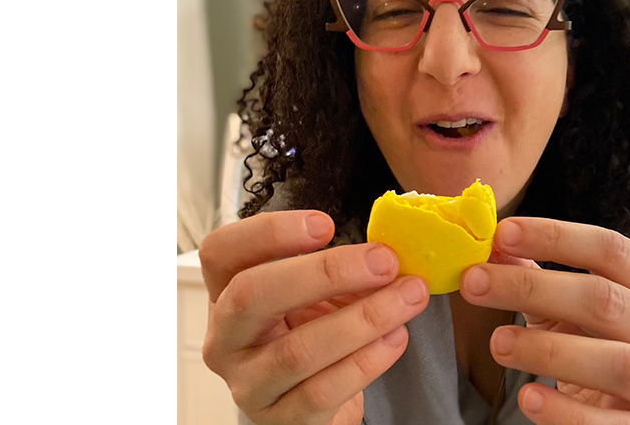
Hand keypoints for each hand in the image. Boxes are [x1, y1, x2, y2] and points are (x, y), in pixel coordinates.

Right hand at [198, 210, 429, 424]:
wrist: (317, 405)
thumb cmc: (313, 335)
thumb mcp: (318, 295)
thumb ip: (339, 271)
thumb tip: (385, 253)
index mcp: (226, 293)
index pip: (221, 252)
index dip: (267, 232)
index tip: (325, 225)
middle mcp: (225, 339)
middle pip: (251, 296)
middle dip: (325, 273)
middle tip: (384, 261)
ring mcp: (248, 385)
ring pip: (297, 350)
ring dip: (364, 318)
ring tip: (408, 297)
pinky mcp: (280, 421)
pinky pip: (323, 391)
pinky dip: (367, 361)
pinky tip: (396, 338)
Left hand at [461, 218, 629, 424]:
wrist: (619, 416)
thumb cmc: (592, 350)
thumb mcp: (563, 309)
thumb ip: (532, 274)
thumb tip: (490, 243)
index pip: (611, 249)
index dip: (557, 236)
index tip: (502, 232)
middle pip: (605, 300)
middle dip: (534, 288)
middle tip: (475, 283)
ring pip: (616, 362)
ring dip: (549, 350)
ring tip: (498, 343)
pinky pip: (607, 424)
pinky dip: (565, 412)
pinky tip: (527, 397)